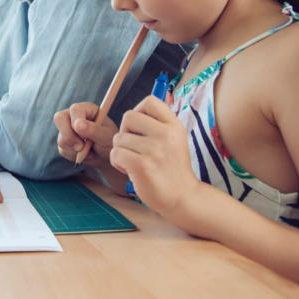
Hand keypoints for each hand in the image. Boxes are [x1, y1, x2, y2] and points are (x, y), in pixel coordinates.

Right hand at [53, 103, 116, 167]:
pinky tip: (83, 154)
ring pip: (60, 137)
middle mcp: (73, 116)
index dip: (76, 123)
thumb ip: (93, 130)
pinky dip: (73, 154)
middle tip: (81, 147)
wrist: (106, 156)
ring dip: (74, 148)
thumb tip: (77, 124)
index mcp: (86, 109)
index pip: (74, 110)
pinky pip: (62, 148)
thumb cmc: (109, 142)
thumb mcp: (106, 136)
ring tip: (88, 150)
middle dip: (69, 136)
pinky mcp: (63, 141)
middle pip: (59, 118)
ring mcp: (67, 128)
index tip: (85, 137)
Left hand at [110, 96, 198, 217]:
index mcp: (174, 125)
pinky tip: (130, 170)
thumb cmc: (172, 167)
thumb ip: (158, 123)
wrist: (182, 197)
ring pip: (118, 138)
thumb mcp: (174, 139)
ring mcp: (154, 150)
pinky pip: (116, 153)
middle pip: (129, 116)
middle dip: (126, 131)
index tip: (141, 128)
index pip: (150, 101)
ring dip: (121, 150)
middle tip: (135, 147)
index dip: (138, 111)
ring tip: (135, 161)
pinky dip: (117, 162)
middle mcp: (166, 134)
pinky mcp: (142, 165)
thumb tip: (139, 108)